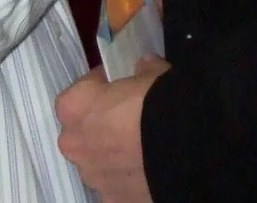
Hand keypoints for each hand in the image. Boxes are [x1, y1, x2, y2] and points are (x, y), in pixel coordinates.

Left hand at [55, 57, 166, 201]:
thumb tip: (144, 67)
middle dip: (98, 127)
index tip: (115, 86)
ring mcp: (91, 176)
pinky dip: (127, 179)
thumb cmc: (157, 103)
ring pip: (96, 162)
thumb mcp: (153, 73)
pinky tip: (148, 171)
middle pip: (80, 133)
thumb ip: (142, 70)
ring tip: (141, 149)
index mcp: (74, 106)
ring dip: (110, 155)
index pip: (77, 94)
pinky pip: (116, 185)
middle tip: (126, 120)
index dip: (98, 89)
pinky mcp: (111, 200)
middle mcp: (74, 144)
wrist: (183, 150)